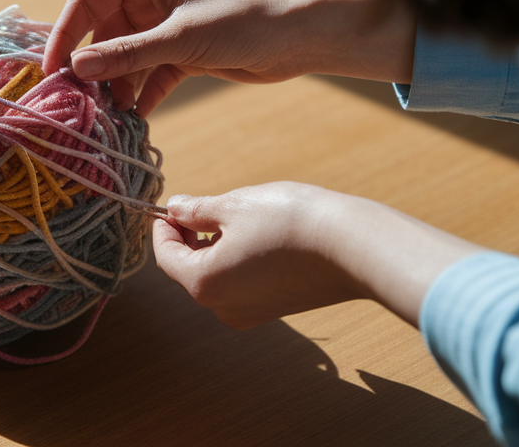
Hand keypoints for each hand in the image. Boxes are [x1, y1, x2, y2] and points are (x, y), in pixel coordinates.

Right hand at [46, 0, 414, 116]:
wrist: (299, 37)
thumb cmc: (244, 19)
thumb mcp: (181, 39)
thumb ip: (127, 54)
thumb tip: (77, 68)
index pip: (86, 2)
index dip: (64, 35)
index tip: (51, 71)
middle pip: (101, 35)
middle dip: (91, 69)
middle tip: (76, 104)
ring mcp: (163, 28)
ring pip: (123, 60)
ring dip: (115, 88)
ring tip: (106, 118)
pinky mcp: (180, 54)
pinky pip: (147, 76)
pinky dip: (140, 96)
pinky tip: (134, 121)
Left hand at [153, 182, 482, 329]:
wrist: (353, 248)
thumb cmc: (290, 222)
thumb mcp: (234, 205)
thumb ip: (197, 210)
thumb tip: (176, 208)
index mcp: (203, 283)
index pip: (167, 256)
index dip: (165, 228)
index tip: (172, 205)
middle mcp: (222, 307)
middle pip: (190, 269)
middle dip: (191, 237)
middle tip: (204, 206)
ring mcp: (250, 313)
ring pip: (217, 277)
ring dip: (216, 247)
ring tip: (236, 217)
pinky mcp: (275, 310)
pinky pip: (242, 285)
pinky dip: (239, 260)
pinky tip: (260, 235)